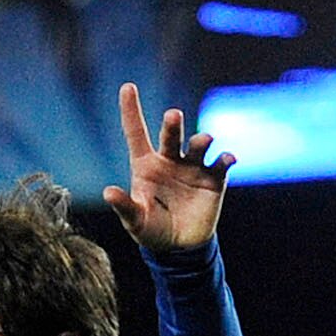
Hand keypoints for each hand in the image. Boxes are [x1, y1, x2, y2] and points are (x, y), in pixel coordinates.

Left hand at [103, 81, 232, 253]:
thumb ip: (124, 207)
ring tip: (204, 141)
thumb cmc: (152, 230)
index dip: (131, 110)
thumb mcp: (135, 221)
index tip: (127, 87)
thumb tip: (108, 192)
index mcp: (146, 165)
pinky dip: (225, 159)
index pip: (137, 133)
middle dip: (173, 124)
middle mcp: (170, 159)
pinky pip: (221, 164)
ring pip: (198, 145)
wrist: (180, 248)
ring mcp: (193, 166)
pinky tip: (228, 159)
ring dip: (202, 141)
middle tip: (174, 116)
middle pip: (171, 135)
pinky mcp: (214, 178)